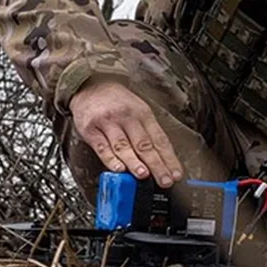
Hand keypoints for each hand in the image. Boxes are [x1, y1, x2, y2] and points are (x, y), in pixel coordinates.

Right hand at [68, 79, 183, 186]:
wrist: (91, 86)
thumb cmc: (118, 102)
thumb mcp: (138, 110)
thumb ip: (148, 134)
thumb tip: (161, 159)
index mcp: (143, 114)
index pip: (160, 140)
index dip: (169, 159)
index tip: (176, 174)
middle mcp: (127, 118)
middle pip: (144, 145)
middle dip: (156, 164)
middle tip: (165, 180)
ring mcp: (108, 123)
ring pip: (123, 146)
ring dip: (134, 162)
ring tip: (143, 174)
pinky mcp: (91, 130)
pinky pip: (102, 147)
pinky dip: (110, 159)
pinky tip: (118, 168)